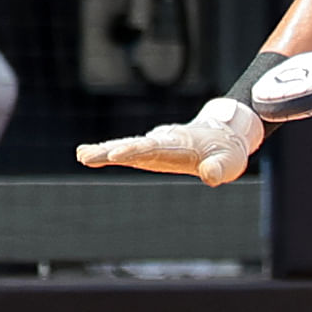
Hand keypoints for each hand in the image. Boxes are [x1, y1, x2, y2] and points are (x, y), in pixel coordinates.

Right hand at [77, 98, 264, 186]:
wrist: (223, 136)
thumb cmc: (227, 153)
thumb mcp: (230, 163)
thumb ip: (219, 169)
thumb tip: (210, 175)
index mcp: (180, 145)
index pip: (155, 148)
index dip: (136, 151)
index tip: (115, 154)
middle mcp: (164, 142)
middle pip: (134, 145)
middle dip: (111, 150)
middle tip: (86, 154)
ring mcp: (156, 146)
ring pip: (127, 146)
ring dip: (105, 151)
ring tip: (82, 154)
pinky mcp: (151, 151)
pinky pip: (128, 151)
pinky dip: (109, 153)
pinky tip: (88, 156)